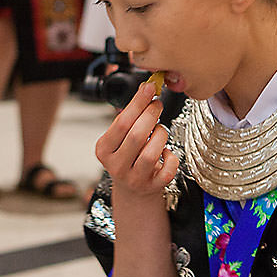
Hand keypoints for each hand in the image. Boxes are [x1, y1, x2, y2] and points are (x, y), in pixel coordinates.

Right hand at [93, 81, 178, 197]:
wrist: (133, 189)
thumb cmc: (128, 157)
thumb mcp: (120, 137)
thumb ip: (130, 116)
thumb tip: (145, 89)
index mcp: (104, 150)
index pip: (121, 122)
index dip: (138, 103)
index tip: (150, 87)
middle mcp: (116, 166)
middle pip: (136, 136)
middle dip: (151, 115)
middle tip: (158, 104)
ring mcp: (134, 179)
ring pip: (151, 154)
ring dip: (161, 135)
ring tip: (160, 130)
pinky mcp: (152, 187)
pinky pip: (168, 170)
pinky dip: (172, 157)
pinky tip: (167, 151)